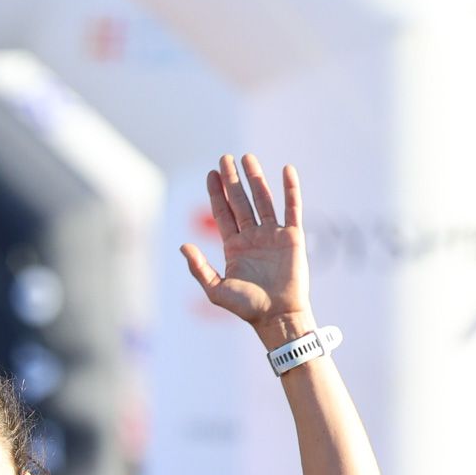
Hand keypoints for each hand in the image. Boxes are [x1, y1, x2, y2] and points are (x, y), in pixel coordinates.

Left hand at [180, 154, 311, 348]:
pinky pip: (292, 208)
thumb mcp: (216, 290)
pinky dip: (291, 189)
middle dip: (232, 180)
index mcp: (234, 247)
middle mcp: (253, 237)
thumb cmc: (247, 308)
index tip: (210, 174)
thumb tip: (183, 245)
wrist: (278, 316)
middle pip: (241, 201)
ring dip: (256, 178)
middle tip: (225, 158)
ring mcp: (273, 235)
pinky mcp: (292, 237)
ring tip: (248, 158)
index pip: (223, 213)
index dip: (216, 193)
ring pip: (263, 199)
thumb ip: (199, 268)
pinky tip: (286, 170)